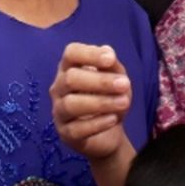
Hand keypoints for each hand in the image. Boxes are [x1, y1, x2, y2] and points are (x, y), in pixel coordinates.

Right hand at [50, 42, 132, 160]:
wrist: (109, 132)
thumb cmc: (109, 97)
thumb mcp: (117, 78)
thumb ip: (112, 65)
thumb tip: (107, 51)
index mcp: (69, 68)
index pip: (71, 53)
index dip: (89, 54)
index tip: (111, 59)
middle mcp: (59, 87)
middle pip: (71, 78)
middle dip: (100, 81)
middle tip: (125, 84)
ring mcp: (59, 111)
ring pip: (71, 104)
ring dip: (101, 102)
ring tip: (124, 102)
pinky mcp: (65, 133)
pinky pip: (77, 129)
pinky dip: (98, 123)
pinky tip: (113, 119)